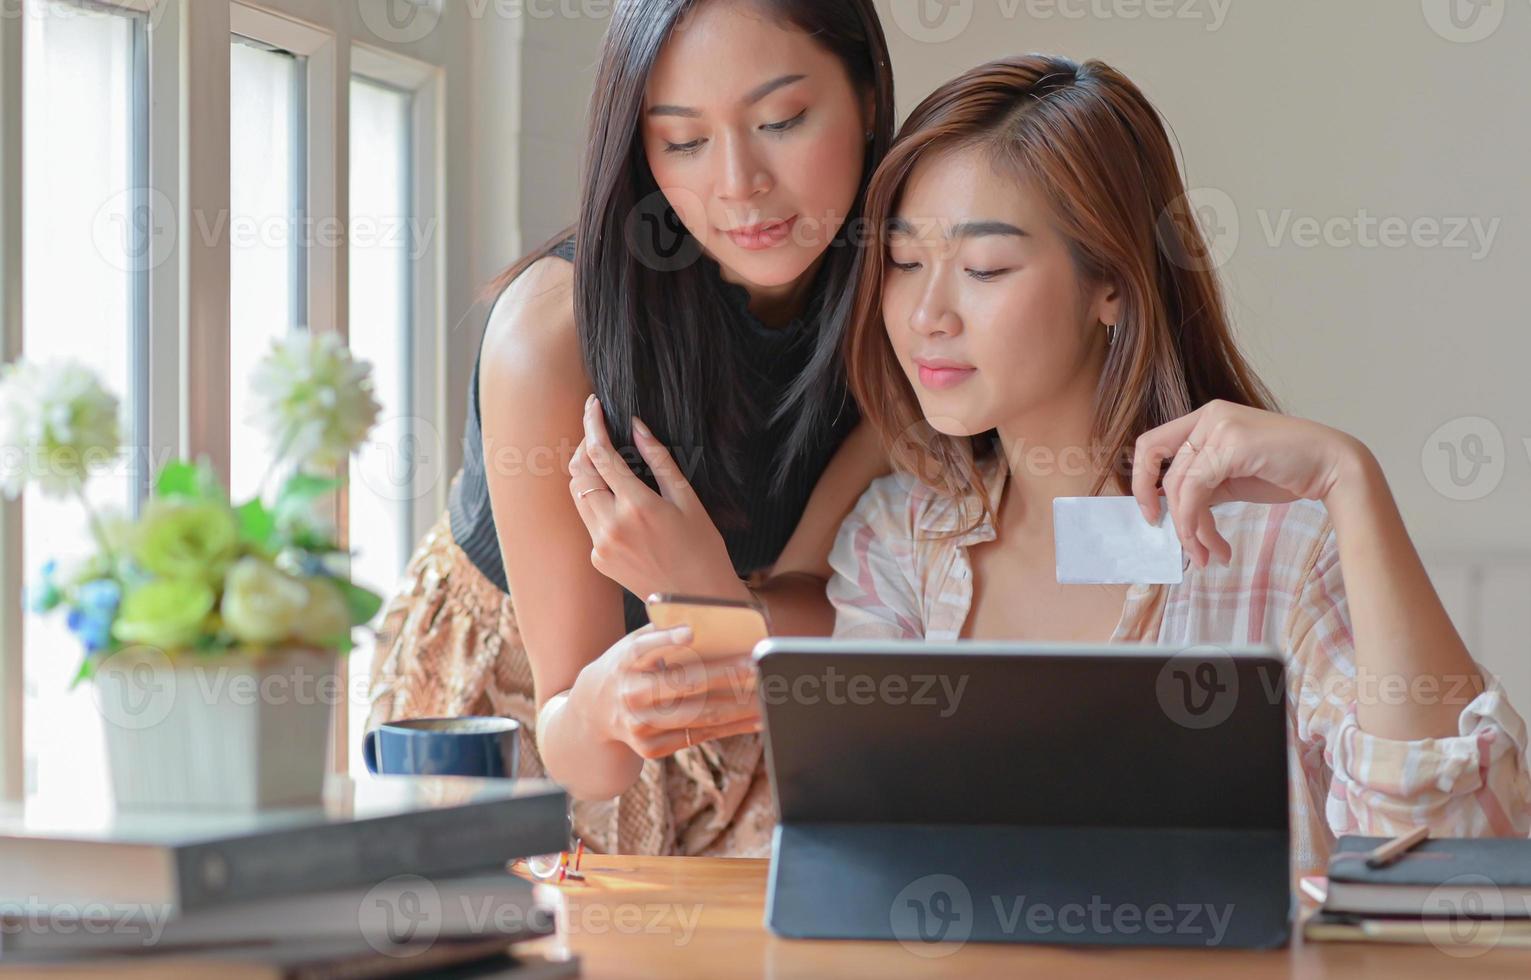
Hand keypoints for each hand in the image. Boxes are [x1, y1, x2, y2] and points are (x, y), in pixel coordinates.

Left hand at [568, 395, 741, 600]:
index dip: (592, 424)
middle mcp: (611, 525)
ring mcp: (601, 545)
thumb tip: (636, 427)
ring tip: (607, 461)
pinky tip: (619, 502)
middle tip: (599, 431)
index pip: (600, 454)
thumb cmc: (702, 548)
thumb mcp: (688, 499)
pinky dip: (597, 503)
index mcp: (637, 506)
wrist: (696, 600)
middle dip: (584, 446)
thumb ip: (659, 460)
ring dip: (586, 473)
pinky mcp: (598, 559)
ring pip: (578, 496)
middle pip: (579, 472)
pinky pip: (588, 521)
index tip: (592, 405)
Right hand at [580, 623, 761, 759]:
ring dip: (738, 705)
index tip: (692, 632)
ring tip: (767, 694)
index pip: (642, 648)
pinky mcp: (651, 748)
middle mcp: (629, 694)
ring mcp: (639, 725)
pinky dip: (731, 727)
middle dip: (724, 674)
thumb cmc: (628, 666)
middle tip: (757, 665)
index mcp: (623, 661)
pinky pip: (699, 736)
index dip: (666, 639)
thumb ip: (663, 635)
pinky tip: (756, 717)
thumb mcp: (633, 647)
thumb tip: (713, 626)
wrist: (594, 710)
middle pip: (682, 683)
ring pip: (698, 715)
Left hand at [1131, 400, 1366, 568]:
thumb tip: (1164, 507)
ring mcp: (1219, 426)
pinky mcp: (1231, 444)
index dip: (1140, 480)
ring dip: (1191, 531)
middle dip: (1171, 517)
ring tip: (1210, 555)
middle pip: (1164, 473)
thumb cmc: (1284, 471)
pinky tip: (1218, 547)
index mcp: (1205, 418)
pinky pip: (1195, 492)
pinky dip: (1199, 526)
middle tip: (1184, 547)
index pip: (1151, 445)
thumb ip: (1198, 484)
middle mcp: (1208, 416)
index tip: (1150, 513)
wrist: (1332, 467)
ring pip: (1179, 488)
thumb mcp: (1229, 476)